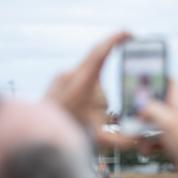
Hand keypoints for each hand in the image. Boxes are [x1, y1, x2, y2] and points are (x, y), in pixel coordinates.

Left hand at [45, 32, 135, 148]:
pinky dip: (87, 98)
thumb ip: (121, 140)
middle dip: (105, 97)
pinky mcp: (59, 80)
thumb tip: (138, 139)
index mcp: (82, 83)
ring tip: (84, 119)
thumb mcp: (97, 138)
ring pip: (92, 82)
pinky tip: (80, 114)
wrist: (37, 130)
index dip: (115, 41)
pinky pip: (81, 82)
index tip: (129, 33)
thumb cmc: (67, 131)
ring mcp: (63, 76)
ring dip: (95, 99)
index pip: (100, 54)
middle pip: (100, 77)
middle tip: (103, 117)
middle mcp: (71, 75)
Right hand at [139, 80, 177, 175]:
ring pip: (150, 123)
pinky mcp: (170, 142)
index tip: (139, 76)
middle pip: (154, 103)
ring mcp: (172, 128)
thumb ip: (152, 107)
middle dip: (139, 108)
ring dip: (139, 130)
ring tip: (132, 136)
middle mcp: (175, 113)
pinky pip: (153, 140)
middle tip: (127, 112)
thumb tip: (138, 96)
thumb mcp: (168, 122)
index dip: (156, 76)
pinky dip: (147, 145)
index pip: (170, 82)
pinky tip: (145, 151)